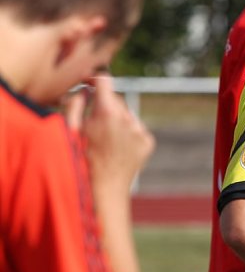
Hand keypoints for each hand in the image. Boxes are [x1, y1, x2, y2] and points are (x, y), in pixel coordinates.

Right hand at [65, 74, 154, 193]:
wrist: (101, 192)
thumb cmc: (78, 162)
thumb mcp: (69, 132)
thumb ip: (75, 104)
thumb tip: (83, 89)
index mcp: (107, 112)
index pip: (105, 81)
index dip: (95, 79)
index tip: (88, 82)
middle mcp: (127, 118)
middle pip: (115, 100)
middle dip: (103, 105)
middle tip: (90, 121)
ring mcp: (140, 131)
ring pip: (126, 115)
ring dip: (115, 120)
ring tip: (102, 141)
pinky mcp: (147, 143)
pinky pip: (136, 130)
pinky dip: (126, 134)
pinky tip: (115, 149)